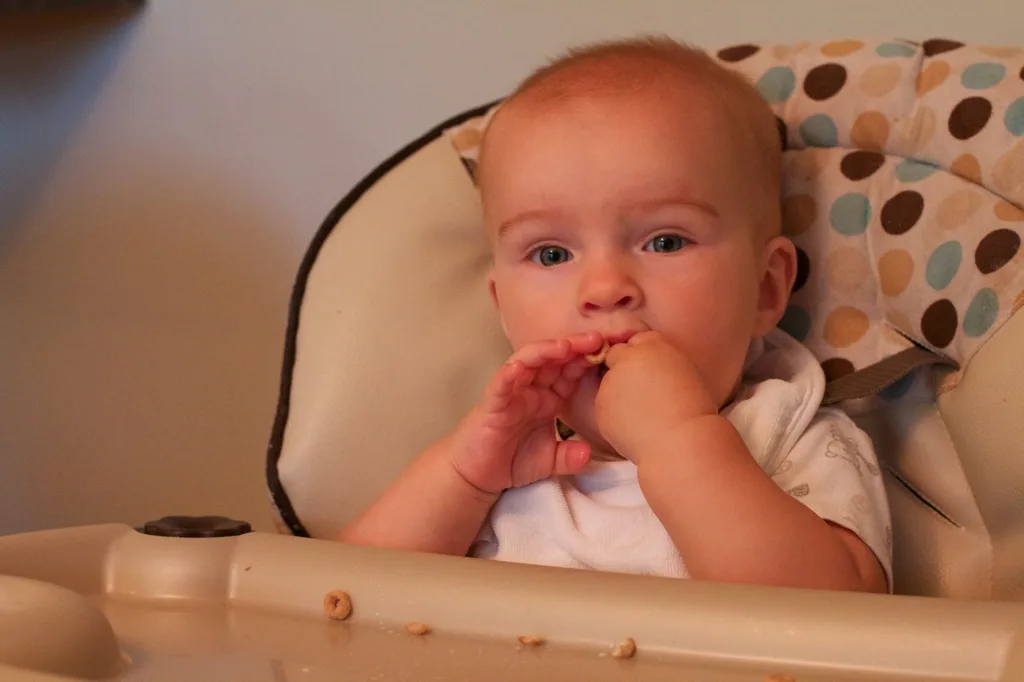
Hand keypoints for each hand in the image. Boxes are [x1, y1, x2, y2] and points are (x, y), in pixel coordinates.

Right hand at [450, 332, 604, 495]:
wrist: (477, 476)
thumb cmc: (510, 461)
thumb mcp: (550, 462)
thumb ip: (570, 457)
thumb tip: (589, 454)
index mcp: (547, 399)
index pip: (569, 373)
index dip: (587, 361)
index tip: (611, 352)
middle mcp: (531, 391)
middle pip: (553, 361)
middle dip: (573, 347)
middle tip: (596, 338)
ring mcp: (511, 394)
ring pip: (527, 363)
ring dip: (545, 351)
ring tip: (564, 346)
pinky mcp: (492, 404)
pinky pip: (501, 384)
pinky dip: (509, 373)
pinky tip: (520, 367)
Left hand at [595, 331, 717, 463]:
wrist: (682, 441)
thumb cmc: (693, 410)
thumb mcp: (684, 371)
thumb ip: (660, 362)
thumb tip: (647, 366)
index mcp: (651, 346)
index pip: (638, 341)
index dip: (643, 357)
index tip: (652, 372)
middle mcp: (626, 360)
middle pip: (617, 357)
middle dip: (625, 370)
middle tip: (645, 393)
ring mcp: (610, 383)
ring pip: (609, 383)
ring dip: (619, 393)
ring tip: (644, 414)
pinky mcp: (601, 407)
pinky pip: (606, 407)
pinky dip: (615, 415)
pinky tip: (636, 426)